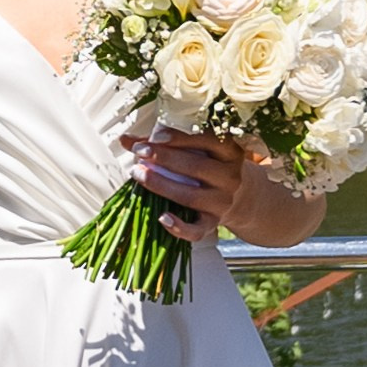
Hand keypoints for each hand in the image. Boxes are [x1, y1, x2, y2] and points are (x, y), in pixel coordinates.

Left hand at [130, 127, 251, 240]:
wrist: (239, 197)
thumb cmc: (211, 166)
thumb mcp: (198, 150)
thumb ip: (163, 143)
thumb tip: (127, 139)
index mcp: (229, 152)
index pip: (207, 140)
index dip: (180, 138)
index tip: (156, 136)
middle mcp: (230, 177)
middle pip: (195, 167)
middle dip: (164, 158)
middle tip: (140, 153)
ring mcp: (222, 202)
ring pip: (190, 196)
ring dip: (161, 185)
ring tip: (139, 174)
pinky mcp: (213, 223)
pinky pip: (197, 229)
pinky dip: (179, 227)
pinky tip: (162, 218)